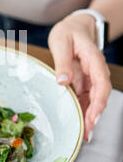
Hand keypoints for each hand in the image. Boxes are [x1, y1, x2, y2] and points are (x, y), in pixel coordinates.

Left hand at [48, 13, 111, 140]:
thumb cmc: (68, 32)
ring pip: (94, 100)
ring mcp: (91, 77)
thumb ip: (62, 62)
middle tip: (87, 132)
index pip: (101, 82)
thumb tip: (63, 81)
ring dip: (89, 117)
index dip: (100, 100)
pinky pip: (85, 98)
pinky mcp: (84, 82)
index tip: (95, 114)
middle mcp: (95, 71)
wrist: (74, 27)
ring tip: (83, 134)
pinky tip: (78, 124)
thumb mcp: (61, 42)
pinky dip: (83, 111)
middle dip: (94, 115)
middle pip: (99, 95)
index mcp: (93, 59)